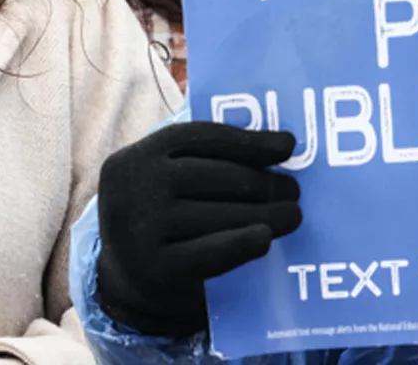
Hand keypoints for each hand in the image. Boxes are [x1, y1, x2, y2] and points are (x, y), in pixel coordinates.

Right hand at [95, 123, 302, 337]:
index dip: (249, 141)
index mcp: (140, 155)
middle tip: (294, 191)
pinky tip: (265, 238)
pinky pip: (208, 254)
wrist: (124, 278)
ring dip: (265, 214)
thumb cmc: (161, 215)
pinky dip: (241, 244)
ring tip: (293, 215)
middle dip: (262, 183)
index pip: (202, 138)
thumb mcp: (166, 178)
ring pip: (218, 215)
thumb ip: (205, 158)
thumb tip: (280, 145)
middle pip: (215, 177)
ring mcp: (140, 230)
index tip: (288, 146)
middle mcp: (135, 187)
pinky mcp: (153, 269)